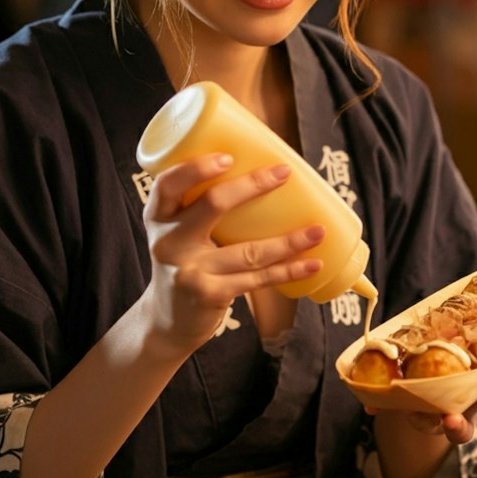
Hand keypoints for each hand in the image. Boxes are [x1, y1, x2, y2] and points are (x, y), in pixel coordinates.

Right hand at [139, 153, 324, 354]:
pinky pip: (257, 279)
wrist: (167, 320)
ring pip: (248, 250)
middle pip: (213, 205)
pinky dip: (288, 271)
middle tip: (284, 173)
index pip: (168, 184)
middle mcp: (169, 242)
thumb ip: (200, 207)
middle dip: (253, 186)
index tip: (229, 156)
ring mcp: (189, 271)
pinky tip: (312, 264)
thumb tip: (259, 171)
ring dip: (288, 240)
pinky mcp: (210, 295)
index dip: (196, 168)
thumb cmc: (183, 263)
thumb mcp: (177, 232)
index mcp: (159, 217)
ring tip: (318, 230)